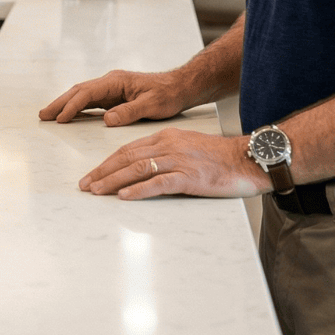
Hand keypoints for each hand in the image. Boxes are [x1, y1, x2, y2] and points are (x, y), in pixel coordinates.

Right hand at [39, 68, 197, 125]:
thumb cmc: (167, 94)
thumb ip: (129, 112)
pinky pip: (90, 101)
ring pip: (81, 95)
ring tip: (48, 115)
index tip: (60, 118)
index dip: (72, 105)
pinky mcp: (113, 96)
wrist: (179, 87)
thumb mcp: (151, 105)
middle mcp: (110, 82)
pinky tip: (68, 115)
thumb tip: (106, 119)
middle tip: (42, 115)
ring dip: (64, 104)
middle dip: (59, 103)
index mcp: (116, 81)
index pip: (87, 93)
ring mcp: (111, 89)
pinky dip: (76, 107)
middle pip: (78, 91)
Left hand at [78, 128, 267, 199]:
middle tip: (84, 185)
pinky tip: (124, 197)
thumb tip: (144, 169)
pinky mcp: (190, 177)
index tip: (92, 174)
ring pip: (138, 168)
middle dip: (102, 171)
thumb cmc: (221, 158)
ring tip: (96, 191)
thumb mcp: (189, 148)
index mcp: (167, 137)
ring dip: (113, 180)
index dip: (107, 162)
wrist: (250, 159)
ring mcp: (179, 160)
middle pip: (127, 156)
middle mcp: (170, 145)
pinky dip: (138, 190)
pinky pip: (159, 183)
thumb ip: (167, 154)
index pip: (129, 148)